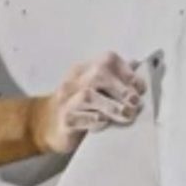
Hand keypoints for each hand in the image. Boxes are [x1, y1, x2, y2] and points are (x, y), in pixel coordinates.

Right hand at [30, 52, 147, 155]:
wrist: (45, 126)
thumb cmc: (77, 107)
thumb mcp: (93, 88)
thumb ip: (113, 77)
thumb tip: (136, 64)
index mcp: (82, 70)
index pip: (107, 60)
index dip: (127, 72)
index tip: (140, 88)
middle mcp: (72, 82)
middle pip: (98, 74)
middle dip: (121, 89)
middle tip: (135, 103)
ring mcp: (65, 101)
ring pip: (89, 95)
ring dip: (112, 106)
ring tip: (127, 116)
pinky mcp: (64, 121)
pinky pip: (81, 119)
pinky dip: (97, 121)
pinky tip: (105, 124)